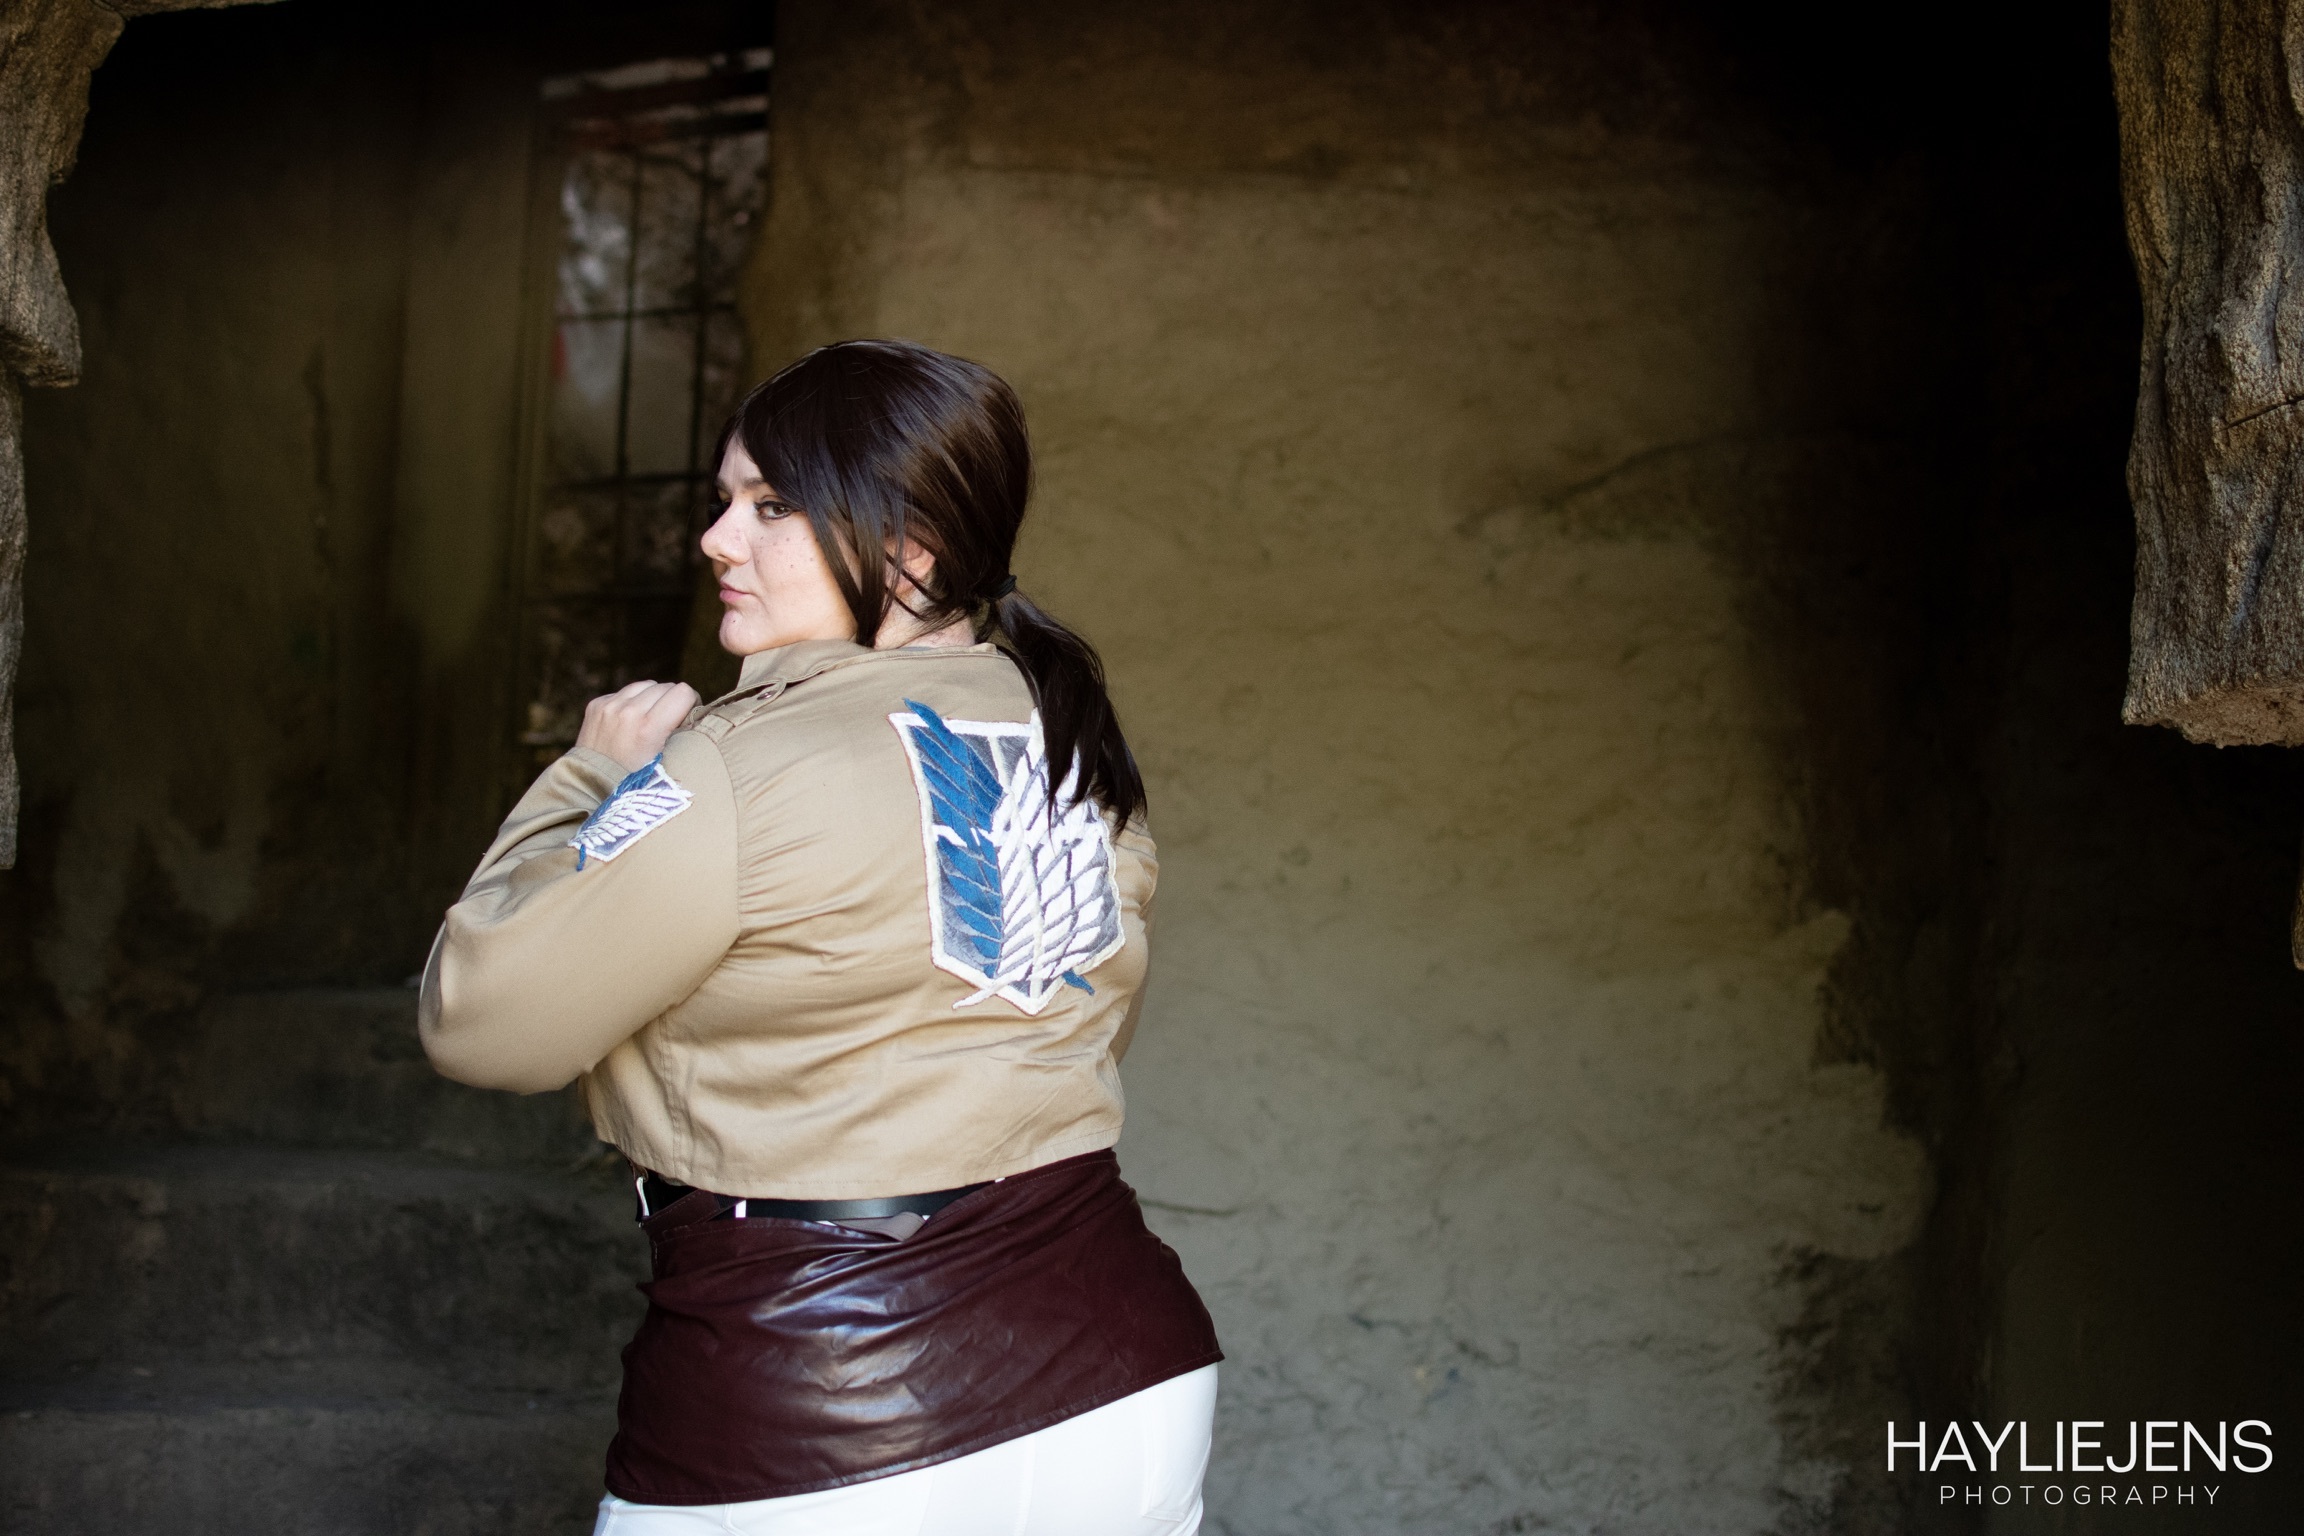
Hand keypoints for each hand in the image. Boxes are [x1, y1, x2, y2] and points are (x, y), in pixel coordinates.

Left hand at [576, 680, 700, 771]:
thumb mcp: (667, 763)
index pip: (683, 692)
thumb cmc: (636, 783)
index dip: (690, 704)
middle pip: (666, 686)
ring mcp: (609, 707)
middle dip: (671, 703)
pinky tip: (628, 724)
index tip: (686, 719)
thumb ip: (682, 735)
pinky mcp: (596, 705)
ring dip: (651, 699)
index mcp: (648, 728)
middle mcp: (627, 712)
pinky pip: (624, 692)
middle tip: (668, 725)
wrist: (590, 789)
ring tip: (648, 722)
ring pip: (645, 685)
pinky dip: (631, 703)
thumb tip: (698, 713)